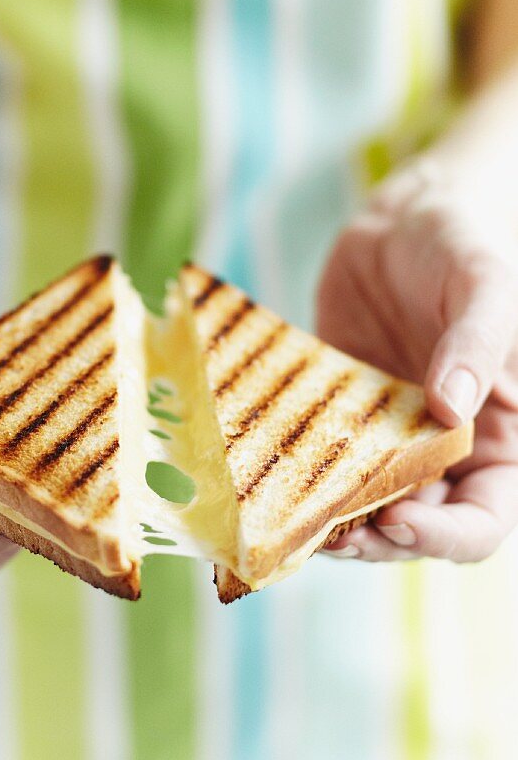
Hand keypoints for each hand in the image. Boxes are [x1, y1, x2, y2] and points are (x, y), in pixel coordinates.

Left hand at [316, 160, 517, 563]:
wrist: (406, 216)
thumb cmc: (462, 247)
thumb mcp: (484, 286)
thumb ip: (477, 344)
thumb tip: (452, 407)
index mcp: (498, 437)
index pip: (485, 519)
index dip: (445, 536)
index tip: (398, 521)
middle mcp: (444, 450)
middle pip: (417, 528)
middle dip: (376, 542)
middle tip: (331, 536)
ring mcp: (388, 437)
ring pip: (363, 505)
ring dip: (330, 522)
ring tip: (290, 522)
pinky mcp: (340, 416)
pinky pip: (320, 459)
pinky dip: (297, 475)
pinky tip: (265, 477)